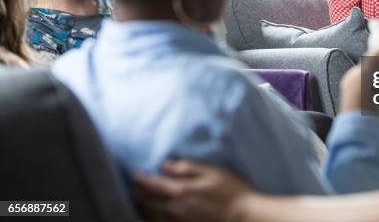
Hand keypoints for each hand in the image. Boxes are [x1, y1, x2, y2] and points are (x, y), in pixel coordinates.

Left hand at [133, 160, 250, 221]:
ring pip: (150, 216)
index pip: (152, 185)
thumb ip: (187, 168)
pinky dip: (151, 218)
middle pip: (146, 202)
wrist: (244, 216)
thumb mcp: (212, 172)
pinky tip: (153, 214)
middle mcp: (175, 209)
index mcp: (181, 191)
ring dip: (142, 206)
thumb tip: (165, 164)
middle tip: (133, 186)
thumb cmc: (231, 191)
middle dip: (138, 193)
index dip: (141, 178)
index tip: (135, 173)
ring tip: (138, 199)